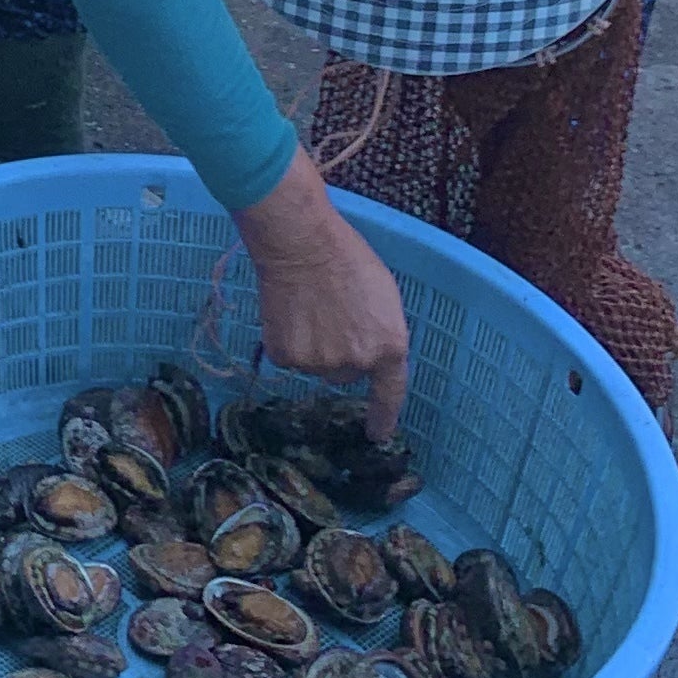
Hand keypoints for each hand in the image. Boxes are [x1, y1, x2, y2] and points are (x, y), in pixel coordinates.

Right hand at [232, 152, 410, 436]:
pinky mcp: (286, 357)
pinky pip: (289, 357)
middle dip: (341, 351)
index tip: (377, 435)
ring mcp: (319, 363)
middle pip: (346, 373)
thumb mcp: (383, 297)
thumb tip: (368, 354)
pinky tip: (288, 311)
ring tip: (309, 306)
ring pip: (316, 365)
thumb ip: (381, 333)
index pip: (391, 393)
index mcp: (389, 346)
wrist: (300, 242)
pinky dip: (287, 338)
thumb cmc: (348, 257)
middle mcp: (356, 363)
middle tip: (331, 314)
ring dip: (313, 344)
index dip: (383, 417)